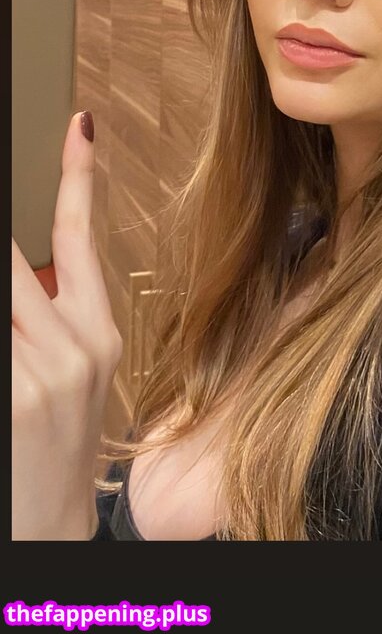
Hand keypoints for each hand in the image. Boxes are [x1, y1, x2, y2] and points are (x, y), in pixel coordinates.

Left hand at [12, 111, 122, 539]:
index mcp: (99, 333)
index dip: (79, 177)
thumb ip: (50, 317)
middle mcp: (78, 345)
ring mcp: (44, 372)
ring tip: (16, 348)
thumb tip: (23, 268)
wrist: (50, 527)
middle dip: (2, 252)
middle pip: (13, 260)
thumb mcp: (73, 376)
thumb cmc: (55, 446)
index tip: (77, 126)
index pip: (81, 238)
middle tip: (13, 302)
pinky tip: (8, 376)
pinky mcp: (15, 397)